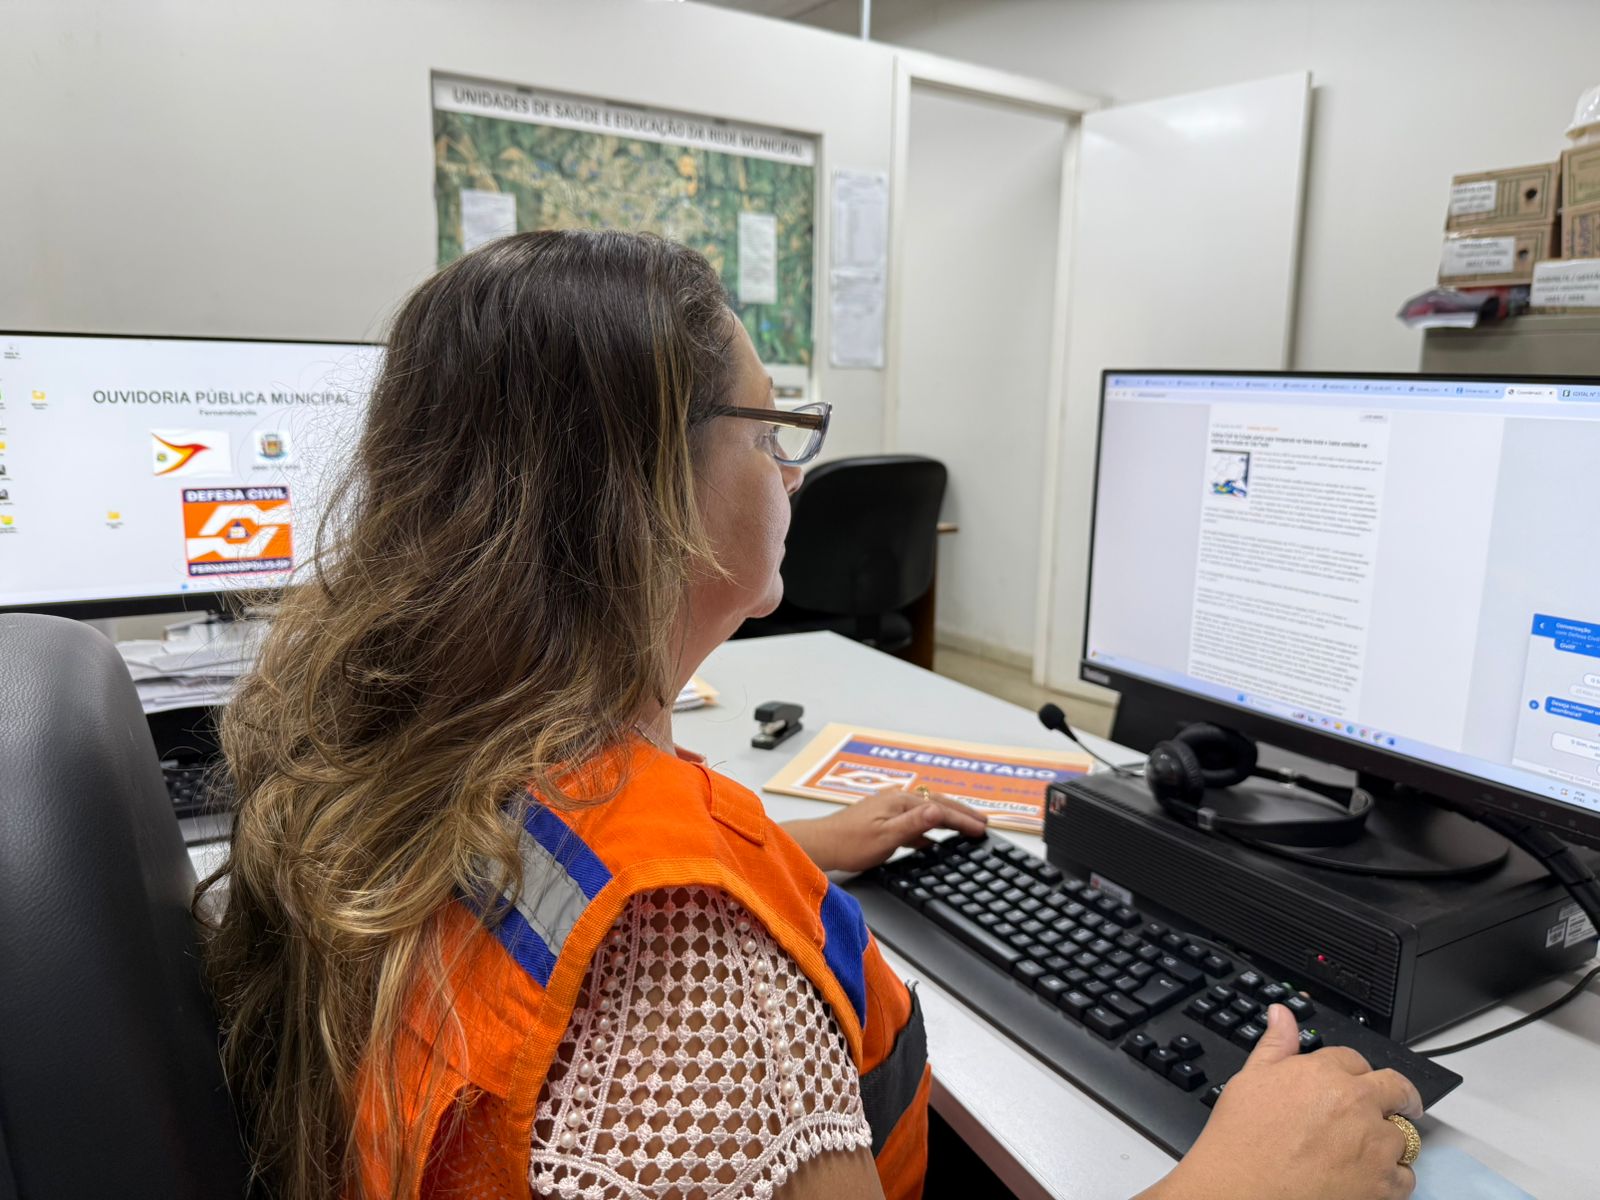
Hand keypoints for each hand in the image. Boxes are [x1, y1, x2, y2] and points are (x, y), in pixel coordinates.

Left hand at [781, 788, 987, 872]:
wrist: (821, 844)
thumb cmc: (849, 843)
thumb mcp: (886, 836)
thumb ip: (914, 824)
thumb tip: (938, 810)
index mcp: (900, 802)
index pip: (940, 809)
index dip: (963, 819)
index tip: (982, 828)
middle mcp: (896, 800)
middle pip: (937, 804)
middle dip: (961, 813)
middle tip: (983, 822)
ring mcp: (889, 809)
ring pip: (927, 812)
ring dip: (948, 819)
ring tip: (966, 826)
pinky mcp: (883, 820)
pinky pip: (915, 822)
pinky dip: (930, 829)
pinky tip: (932, 842)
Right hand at [1142, 1004, 1421, 1199]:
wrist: (1242, 1191)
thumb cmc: (1241, 1139)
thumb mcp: (1250, 1080)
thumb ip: (1276, 1045)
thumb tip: (1282, 1014)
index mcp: (1326, 1074)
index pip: (1355, 1059)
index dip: (1351, 1071)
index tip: (1350, 1083)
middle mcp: (1357, 1104)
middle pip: (1398, 1089)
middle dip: (1401, 1096)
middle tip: (1399, 1105)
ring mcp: (1374, 1146)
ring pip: (1404, 1136)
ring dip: (1390, 1142)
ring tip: (1365, 1153)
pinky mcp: (1383, 1184)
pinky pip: (1405, 1178)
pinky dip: (1391, 1179)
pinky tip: (1367, 1179)